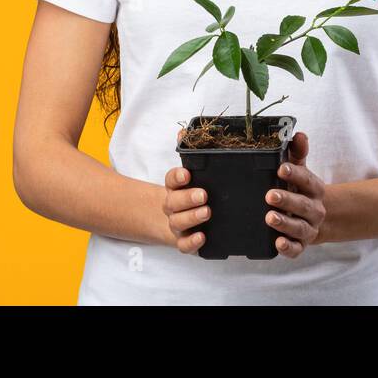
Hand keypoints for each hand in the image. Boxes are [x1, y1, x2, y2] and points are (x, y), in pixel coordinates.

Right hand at [164, 128, 209, 253]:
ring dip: (192, 217)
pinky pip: (183, 245)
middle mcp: (172, 206)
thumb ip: (189, 153)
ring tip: (207, 212)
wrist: (172, 221)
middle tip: (203, 195)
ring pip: (178, 222)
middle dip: (187, 198)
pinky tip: (202, 237)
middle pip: (173, 202)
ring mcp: (177, 224)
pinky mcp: (183, 241)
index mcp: (174, 187)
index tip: (187, 174)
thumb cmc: (187, 193)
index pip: (171, 180)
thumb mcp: (189, 175)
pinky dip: (191, 242)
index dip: (177, 176)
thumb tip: (183, 133)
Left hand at [265, 131, 326, 257]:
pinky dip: (288, 247)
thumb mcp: (300, 170)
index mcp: (314, 188)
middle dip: (287, 200)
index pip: (307, 180)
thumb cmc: (300, 190)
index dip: (295, 174)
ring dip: (284, 223)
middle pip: (303, 205)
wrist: (314, 218)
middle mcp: (315, 209)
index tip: (281, 169)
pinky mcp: (301, 245)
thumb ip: (298, 153)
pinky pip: (296, 249)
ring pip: (299, 227)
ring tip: (269, 218)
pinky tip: (278, 243)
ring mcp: (308, 228)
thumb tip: (299, 134)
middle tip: (269, 195)